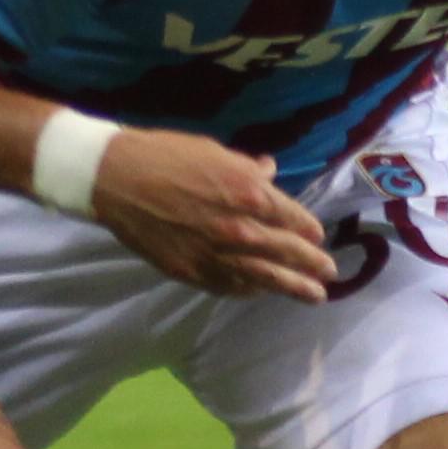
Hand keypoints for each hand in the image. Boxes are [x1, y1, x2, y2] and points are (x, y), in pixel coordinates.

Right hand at [90, 127, 335, 304]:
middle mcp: (240, 229)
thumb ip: (248, 169)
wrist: (117, 178)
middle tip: (330, 275)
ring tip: (313, 296)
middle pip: (286, 252)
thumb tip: (270, 172)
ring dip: (292, 288)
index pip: (292, 218)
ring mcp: (216, 255)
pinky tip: (262, 292)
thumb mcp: (215, 152)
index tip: (318, 237)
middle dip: (312, 264)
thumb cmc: (167, 155)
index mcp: (249, 193)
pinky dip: (250, 290)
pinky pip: (230, 286)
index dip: (309, 230)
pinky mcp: (192, 272)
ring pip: (264, 278)